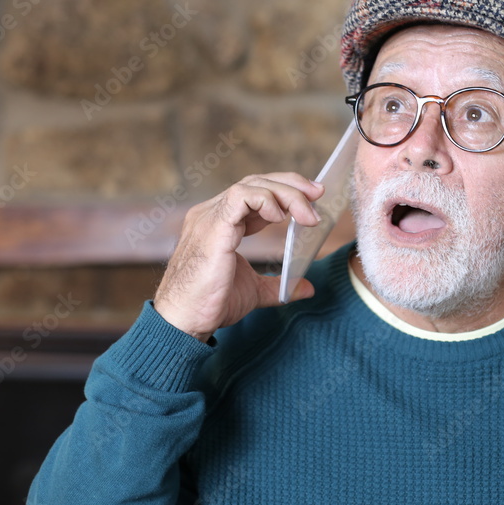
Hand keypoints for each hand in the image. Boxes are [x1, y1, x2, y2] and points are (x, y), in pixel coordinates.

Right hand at [153, 173, 323, 341]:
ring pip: (252, 185)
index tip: (312, 199)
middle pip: (255, 181)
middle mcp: (212, 213)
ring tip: (307, 215)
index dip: (284, 191)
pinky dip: (266, 200)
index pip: (254, 192)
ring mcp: (210, 217)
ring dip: (286, 193)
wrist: (185, 322)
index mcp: (220, 223)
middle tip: (318, 193)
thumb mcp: (253, 291)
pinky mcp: (213, 227)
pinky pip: (241, 196)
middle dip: (291, 184)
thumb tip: (306, 288)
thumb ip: (278, 285)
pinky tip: (281, 217)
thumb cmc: (210, 305)